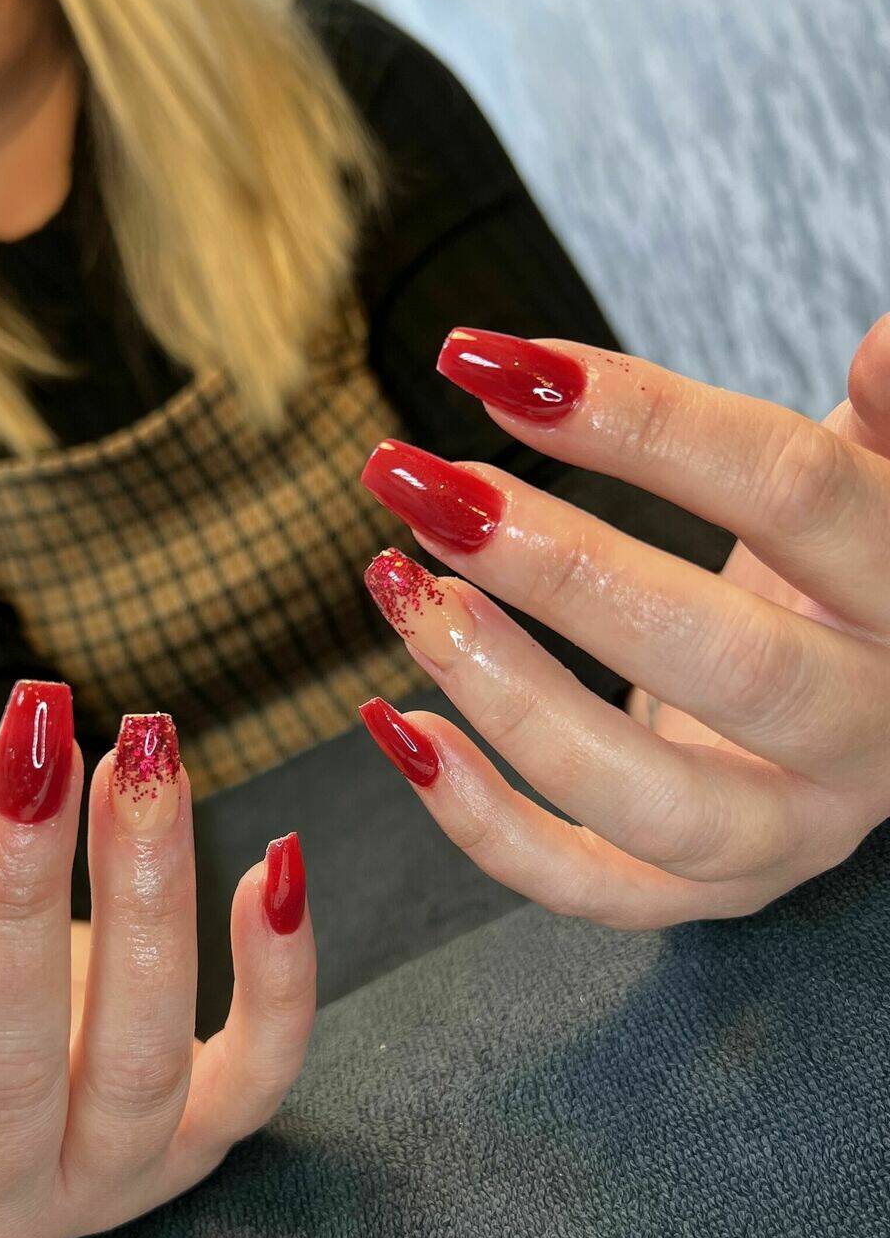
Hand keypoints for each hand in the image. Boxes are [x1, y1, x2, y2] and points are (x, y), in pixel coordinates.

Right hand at [0, 675, 313, 1237]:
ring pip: (142, 1056)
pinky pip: (264, 1076)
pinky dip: (283, 979)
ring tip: (140, 749)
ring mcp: (110, 1184)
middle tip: (28, 729)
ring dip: (146, 892)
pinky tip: (276, 861)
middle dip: (12, 887)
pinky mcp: (209, 1148)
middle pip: (1, 1061)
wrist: (7, 1137)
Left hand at [357, 319, 889, 929]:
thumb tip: (884, 345)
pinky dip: (481, 823)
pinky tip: (397, 726)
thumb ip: (881, 420)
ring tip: (400, 587)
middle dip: (559, 567)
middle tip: (426, 487)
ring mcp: (793, 832)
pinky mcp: (710, 893)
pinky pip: (591, 888)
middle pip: (726, 661)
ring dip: (506, 693)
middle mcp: (872, 735)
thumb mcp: (874, 476)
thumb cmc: (843, 563)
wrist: (868, 704)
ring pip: (651, 801)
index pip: (789, 495)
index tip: (493, 368)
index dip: (641, 424)